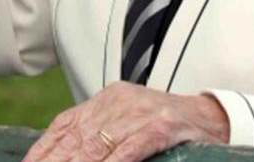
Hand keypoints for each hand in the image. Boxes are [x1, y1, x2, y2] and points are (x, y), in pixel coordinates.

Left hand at [21, 82, 228, 161]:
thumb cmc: (165, 124)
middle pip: (76, 138)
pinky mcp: (159, 127)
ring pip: (97, 146)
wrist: (210, 117)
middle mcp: (119, 101)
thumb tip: (65, 154)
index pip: (65, 124)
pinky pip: (128, 150)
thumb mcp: (128, 120)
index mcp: (108, 98)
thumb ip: (99, 132)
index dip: (43, 150)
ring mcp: (139, 113)